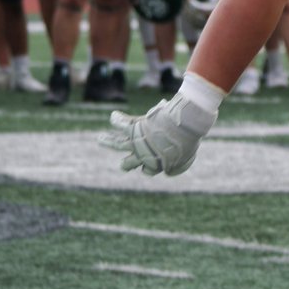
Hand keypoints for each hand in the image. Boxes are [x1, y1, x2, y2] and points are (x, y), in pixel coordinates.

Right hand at [101, 93, 217, 175]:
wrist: (182, 126)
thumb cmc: (188, 139)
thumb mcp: (188, 156)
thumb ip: (181, 165)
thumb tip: (171, 173)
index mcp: (157, 164)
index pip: (148, 170)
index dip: (147, 169)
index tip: (146, 168)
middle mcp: (143, 155)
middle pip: (128, 163)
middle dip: (125, 164)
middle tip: (122, 164)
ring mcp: (137, 142)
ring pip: (117, 144)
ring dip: (108, 141)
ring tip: (100, 139)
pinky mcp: (134, 128)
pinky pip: (120, 123)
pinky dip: (117, 119)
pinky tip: (114, 115)